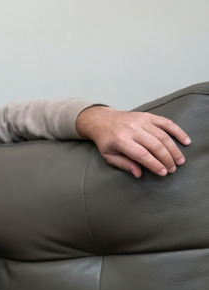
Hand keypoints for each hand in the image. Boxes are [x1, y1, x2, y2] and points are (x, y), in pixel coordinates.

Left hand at [76, 106, 190, 177]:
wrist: (102, 120)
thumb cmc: (106, 140)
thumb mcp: (109, 156)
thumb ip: (124, 164)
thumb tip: (139, 174)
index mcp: (121, 140)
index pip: (142, 155)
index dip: (155, 164)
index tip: (164, 172)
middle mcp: (132, 129)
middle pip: (155, 145)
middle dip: (167, 159)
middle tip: (173, 169)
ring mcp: (141, 121)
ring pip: (163, 135)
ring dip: (174, 149)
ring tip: (180, 160)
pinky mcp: (148, 116)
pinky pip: (166, 123)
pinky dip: (178, 131)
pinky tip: (185, 141)